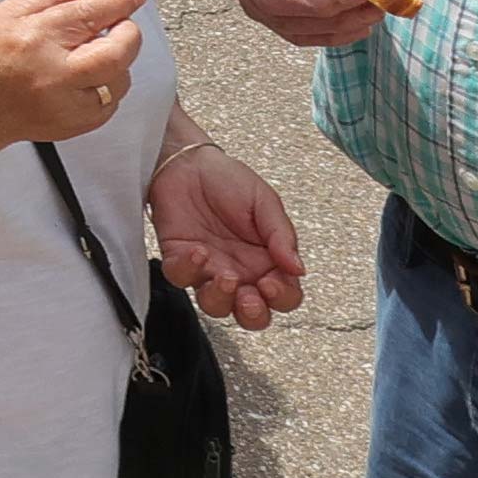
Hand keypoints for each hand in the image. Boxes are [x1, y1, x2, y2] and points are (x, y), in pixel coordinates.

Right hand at [0, 0, 148, 152]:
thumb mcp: (8, 13)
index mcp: (37, 37)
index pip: (92, 13)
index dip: (119, 0)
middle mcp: (56, 72)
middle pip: (119, 52)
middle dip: (129, 33)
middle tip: (119, 25)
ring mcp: (69, 103)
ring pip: (121, 79)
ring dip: (117, 62)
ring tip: (92, 55)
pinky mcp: (78, 125)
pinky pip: (112, 103)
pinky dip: (108, 86)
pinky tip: (84, 78)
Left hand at [150, 142, 307, 329]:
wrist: (189, 162)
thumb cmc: (229, 181)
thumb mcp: (265, 202)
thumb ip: (282, 236)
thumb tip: (299, 269)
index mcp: (267, 261)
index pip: (284, 296)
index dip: (282, 297)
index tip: (273, 282)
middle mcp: (240, 272)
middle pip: (251, 315)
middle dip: (252, 314)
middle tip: (250, 296)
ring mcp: (208, 271)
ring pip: (215, 306)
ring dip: (221, 298)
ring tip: (226, 276)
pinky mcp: (178, 260)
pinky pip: (181, 278)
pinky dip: (189, 270)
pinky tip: (198, 252)